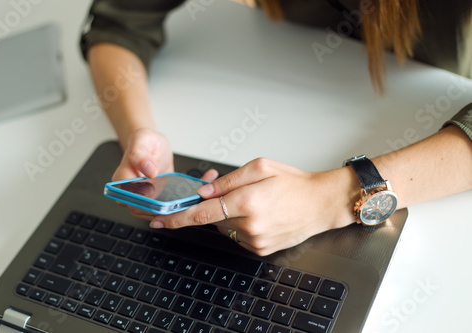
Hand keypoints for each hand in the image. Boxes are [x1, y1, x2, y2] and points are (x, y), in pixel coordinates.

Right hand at [114, 128, 218, 217]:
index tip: (170, 202)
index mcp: (123, 183)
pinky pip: (174, 203)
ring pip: (164, 210)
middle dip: (173, 208)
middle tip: (192, 199)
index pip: (133, 203)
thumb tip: (149, 171)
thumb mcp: (142, 140)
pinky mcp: (162, 199)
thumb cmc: (144, 142)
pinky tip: (203, 183)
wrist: (152, 145)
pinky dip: (190, 196)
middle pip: (150, 212)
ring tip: (202, 191)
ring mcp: (149, 198)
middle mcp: (134, 194)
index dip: (151, 207)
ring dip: (184, 204)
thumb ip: (141, 154)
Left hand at [150, 158, 355, 255]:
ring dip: (229, 216)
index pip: (202, 213)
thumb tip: (204, 191)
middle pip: (213, 219)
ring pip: (225, 228)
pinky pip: (238, 237)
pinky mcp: (260, 249)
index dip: (178, 217)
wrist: (320, 204)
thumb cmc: (294, 183)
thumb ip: (228, 180)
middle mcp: (250, 224)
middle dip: (213, 206)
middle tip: (233, 194)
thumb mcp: (260, 167)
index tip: (159, 220)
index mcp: (248, 200)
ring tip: (254, 202)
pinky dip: (241, 225)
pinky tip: (259, 214)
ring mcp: (256, 240)